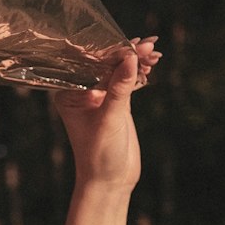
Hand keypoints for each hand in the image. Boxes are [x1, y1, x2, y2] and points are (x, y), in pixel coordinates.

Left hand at [55, 37, 160, 193]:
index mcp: (69, 93)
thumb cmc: (100, 154)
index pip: (90, 65)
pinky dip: (139, 72)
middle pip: (105, 64)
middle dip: (127, 53)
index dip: (111, 51)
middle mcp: (81, 92)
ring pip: (118, 70)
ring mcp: (99, 96)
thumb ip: (120, 88)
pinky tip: (151, 63)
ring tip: (155, 53)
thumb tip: (131, 57)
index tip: (131, 43)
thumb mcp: (110, 119)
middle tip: (149, 44)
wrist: (110, 181)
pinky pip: (127, 81)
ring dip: (136, 60)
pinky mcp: (116, 103)